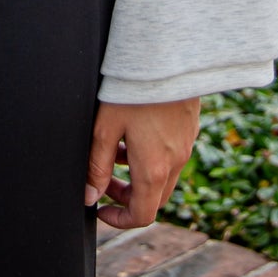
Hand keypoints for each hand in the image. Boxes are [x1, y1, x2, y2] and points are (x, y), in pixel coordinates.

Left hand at [86, 97, 200, 227]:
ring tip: (113, 152)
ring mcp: (185, 145)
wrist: (167, 56)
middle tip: (103, 182)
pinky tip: (132, 133)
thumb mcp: (105, 128)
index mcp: (153, 169)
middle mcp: (175, 162)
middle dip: (127, 197)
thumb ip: (96, 166)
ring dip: (137, 175)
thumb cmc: (132, 90)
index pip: (142, 215)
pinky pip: (171, 155)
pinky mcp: (188, 129)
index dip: (119, 220)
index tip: (100, 209)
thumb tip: (89, 197)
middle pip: (153, 198)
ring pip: (162, 176)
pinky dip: (151, 156)